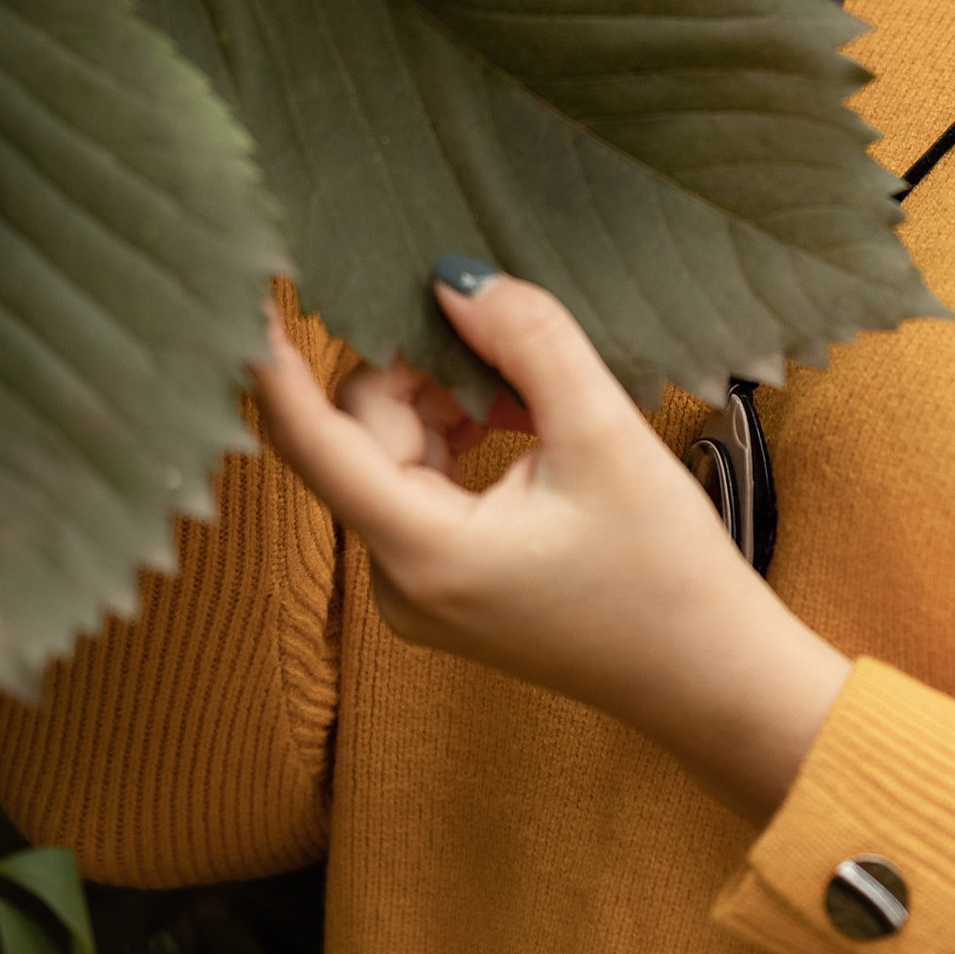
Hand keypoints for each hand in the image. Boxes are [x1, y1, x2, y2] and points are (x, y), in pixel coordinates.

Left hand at [250, 268, 850, 828]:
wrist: (710, 676)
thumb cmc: (665, 570)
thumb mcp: (603, 434)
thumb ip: (526, 341)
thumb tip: (451, 277)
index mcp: (421, 551)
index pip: (309, 442)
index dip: (272, 362)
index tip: (245, 290)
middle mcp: (396, 579)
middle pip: (358, 435)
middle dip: (419, 373)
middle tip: (505, 345)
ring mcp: (415, 589)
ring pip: (389, 454)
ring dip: (446, 403)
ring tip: (530, 394)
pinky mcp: (442, 585)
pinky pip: (417, 484)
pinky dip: (457, 439)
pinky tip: (521, 422)